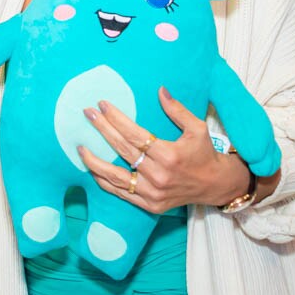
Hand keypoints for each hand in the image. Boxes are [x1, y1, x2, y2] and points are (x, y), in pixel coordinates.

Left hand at [78, 87, 248, 212]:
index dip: (116, 119)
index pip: (135, 135)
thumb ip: (177, 110)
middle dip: (102, 130)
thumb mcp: (197, 128)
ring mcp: (153, 193)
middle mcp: (159, 176)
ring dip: (94, 162)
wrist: (215, 185)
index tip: (102, 105)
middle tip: (87, 114)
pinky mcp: (150, 205)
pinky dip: (104, 181)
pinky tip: (92, 169)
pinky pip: (121, 193)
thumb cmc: (204, 154)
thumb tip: (160, 90)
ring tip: (79, 147)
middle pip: (123, 150)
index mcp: (170, 155)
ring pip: (115, 177)